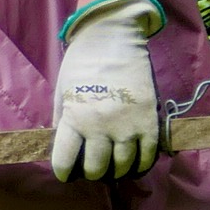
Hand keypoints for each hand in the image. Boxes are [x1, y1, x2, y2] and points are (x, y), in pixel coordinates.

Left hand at [50, 0, 163, 183]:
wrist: (113, 37)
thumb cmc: (81, 62)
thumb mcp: (61, 91)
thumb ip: (61, 121)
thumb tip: (62, 148)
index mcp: (74, 118)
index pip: (65, 161)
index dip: (64, 171)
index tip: (67, 172)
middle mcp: (100, 126)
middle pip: (96, 168)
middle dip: (92, 172)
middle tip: (92, 167)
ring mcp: (127, 125)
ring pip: (123, 166)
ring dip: (116, 170)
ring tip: (113, 167)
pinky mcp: (149, 120)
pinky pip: (148, 155)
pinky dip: (141, 164)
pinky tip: (135, 164)